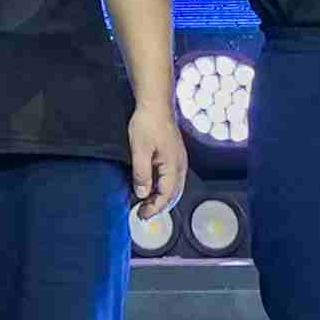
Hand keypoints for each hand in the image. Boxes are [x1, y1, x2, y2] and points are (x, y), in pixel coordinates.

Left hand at [127, 98, 185, 212]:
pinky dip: (162, 187)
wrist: (155, 104)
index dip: (154, 208)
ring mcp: (178, 160)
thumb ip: (142, 174)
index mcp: (174, 166)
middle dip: (159, 206)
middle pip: (173, 194)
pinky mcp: (174, 155)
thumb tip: (142, 194)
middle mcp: (180, 165)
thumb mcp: (139, 150)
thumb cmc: (148, 123)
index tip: (141, 215)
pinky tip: (151, 188)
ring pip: (173, 187)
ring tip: (146, 204)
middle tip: (143, 214)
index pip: (166, 195)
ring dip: (161, 198)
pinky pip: (171, 178)